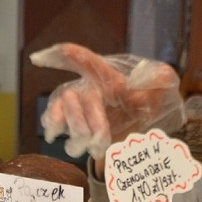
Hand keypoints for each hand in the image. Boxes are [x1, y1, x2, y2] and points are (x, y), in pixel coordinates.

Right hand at [30, 43, 182, 160]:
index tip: (39, 58)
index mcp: (108, 78)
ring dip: (76, 128)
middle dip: (88, 118)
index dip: (67, 57)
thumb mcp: (162, 88)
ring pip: (63, 112)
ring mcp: (79, 108)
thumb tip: (163, 74)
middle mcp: (89, 89)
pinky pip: (56, 124)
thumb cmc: (149, 102)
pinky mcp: (75, 126)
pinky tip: (61, 137)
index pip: (87, 64)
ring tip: (89, 144)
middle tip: (101, 137)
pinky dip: (58, 131)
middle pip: (75, 96)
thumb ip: (161, 79)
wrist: (143, 129)